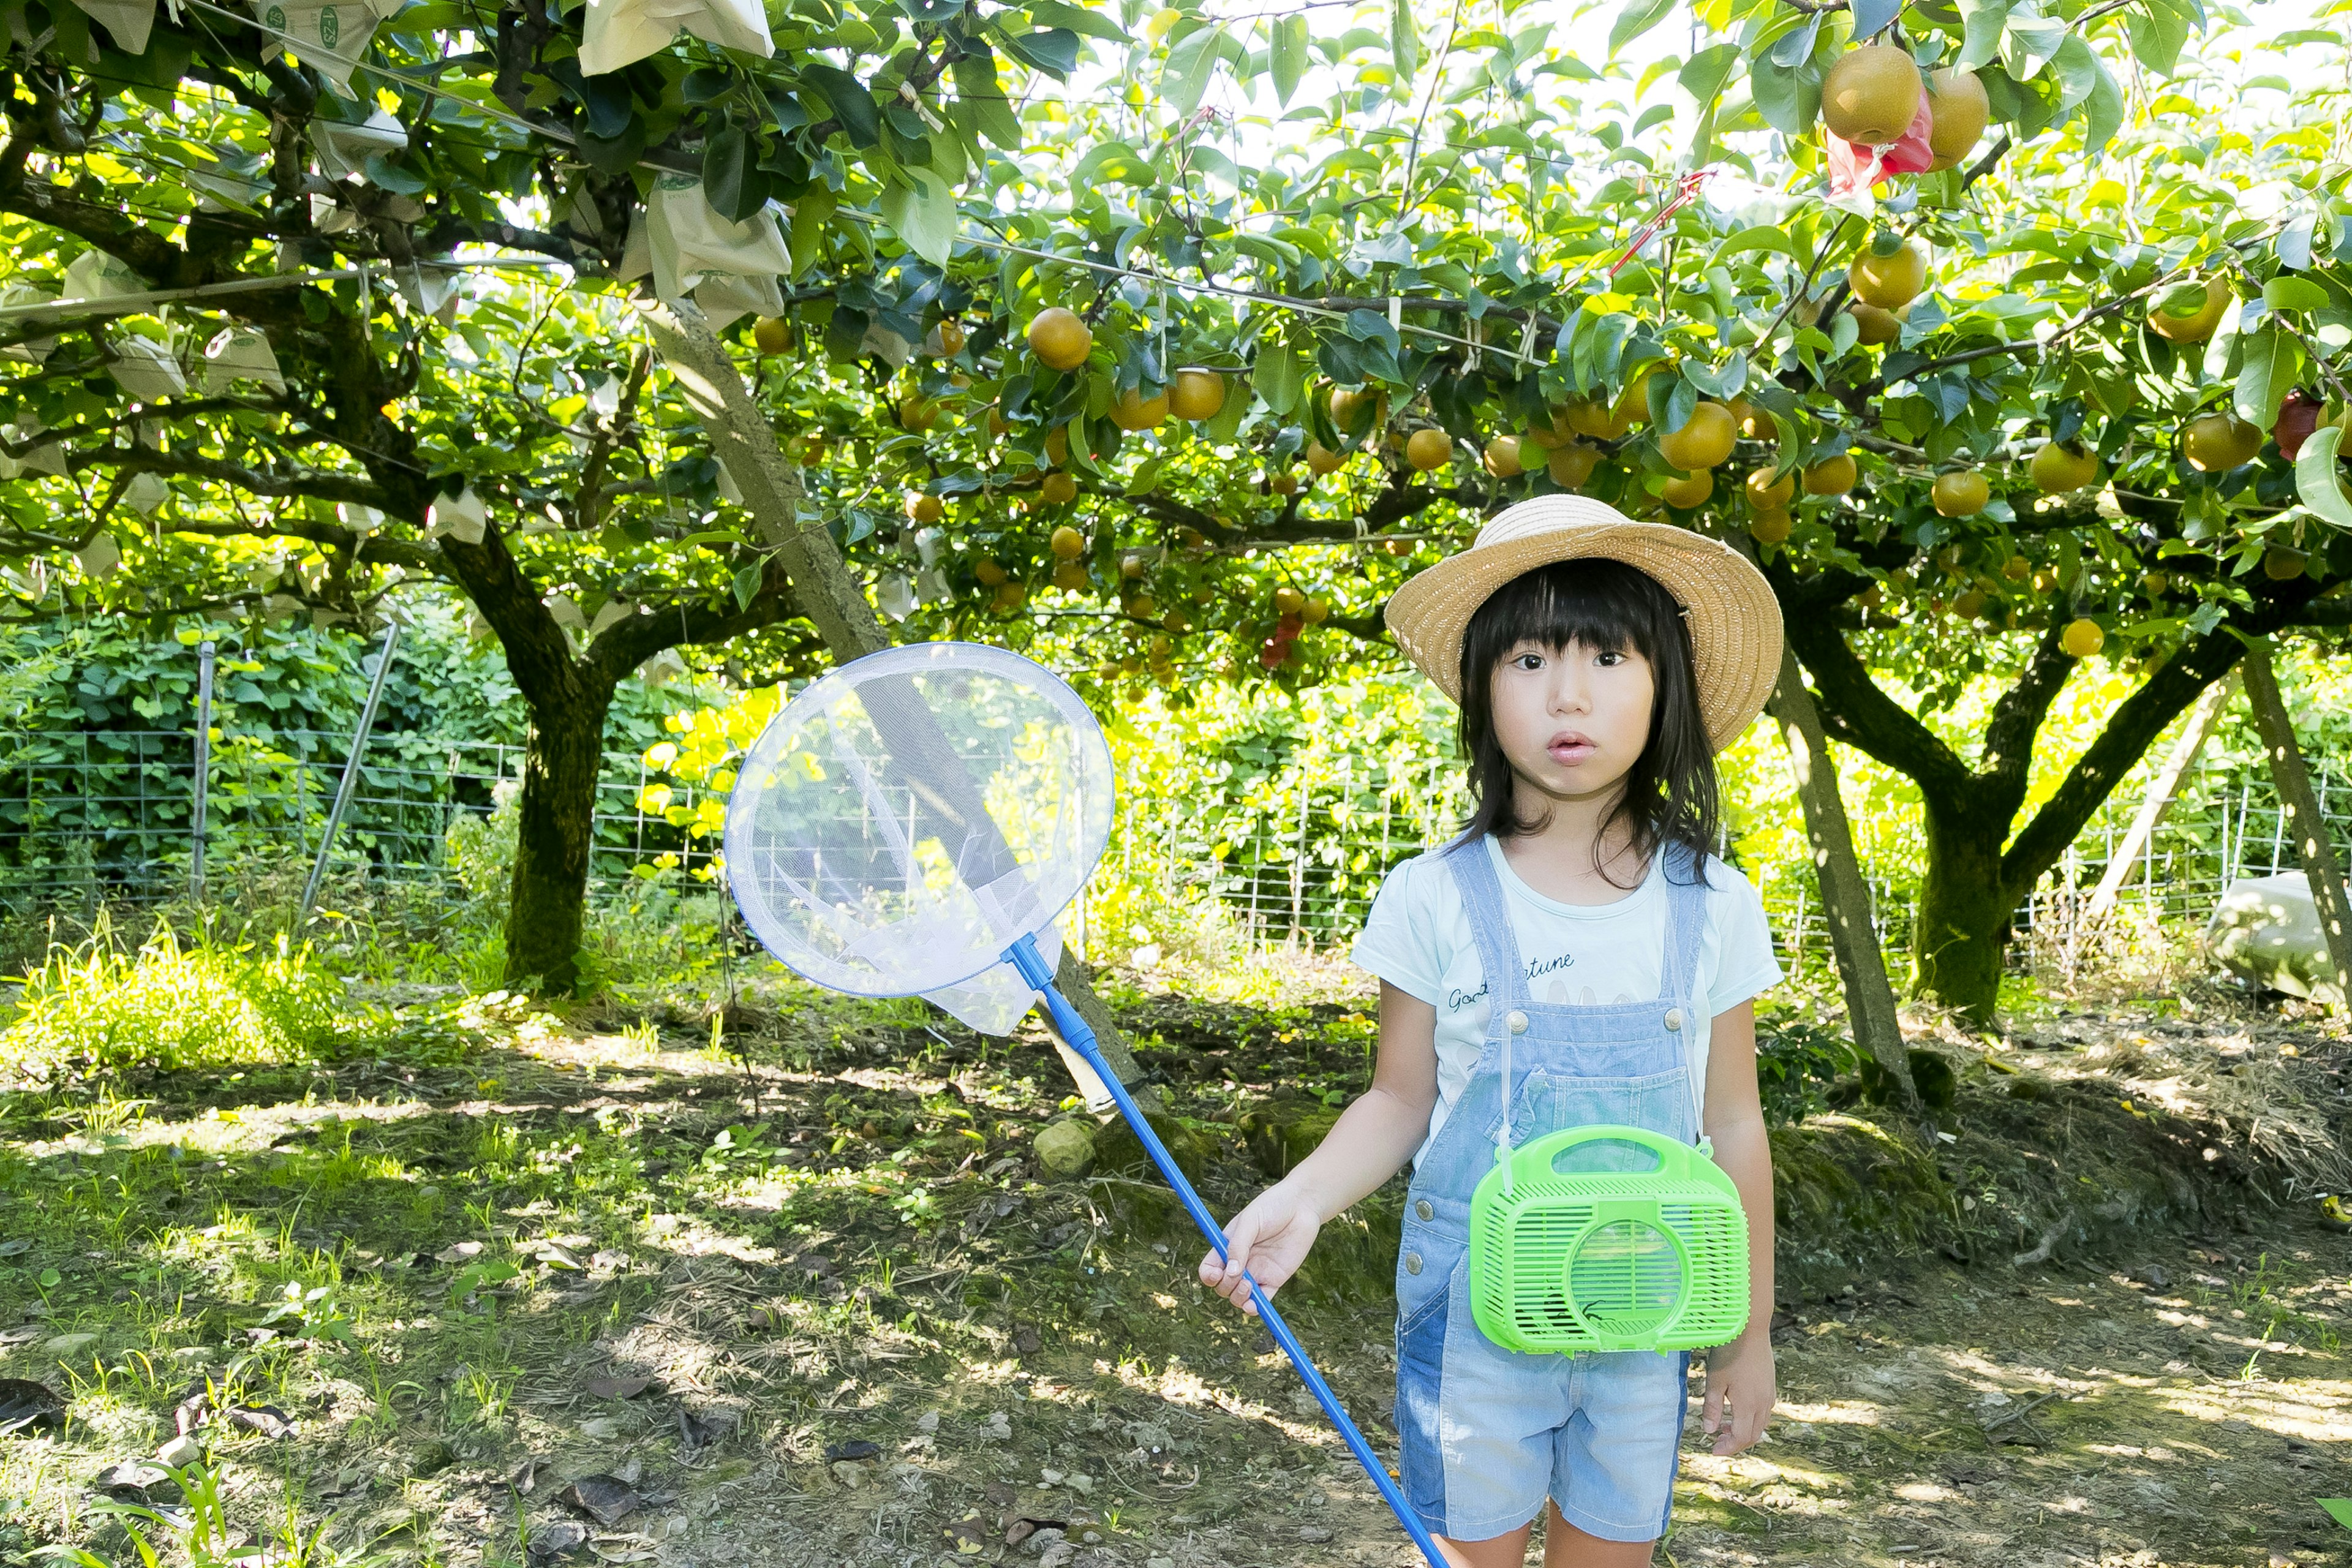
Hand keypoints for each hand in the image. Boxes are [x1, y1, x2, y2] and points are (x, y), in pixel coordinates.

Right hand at [1197, 1186, 1322, 1316]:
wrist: (1302, 1206)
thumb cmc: (1273, 1206)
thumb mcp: (1250, 1221)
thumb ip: (1238, 1245)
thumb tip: (1230, 1272)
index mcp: (1227, 1247)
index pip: (1210, 1269)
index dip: (1208, 1276)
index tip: (1216, 1274)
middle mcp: (1240, 1262)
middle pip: (1223, 1286)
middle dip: (1226, 1286)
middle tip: (1239, 1275)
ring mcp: (1257, 1272)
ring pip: (1239, 1297)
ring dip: (1238, 1298)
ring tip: (1249, 1285)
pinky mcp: (1275, 1279)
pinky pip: (1262, 1300)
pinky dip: (1256, 1307)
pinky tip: (1254, 1305)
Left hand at [1701, 1331, 1774, 1455]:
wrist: (1750, 1327)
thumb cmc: (1728, 1352)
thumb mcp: (1714, 1380)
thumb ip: (1712, 1407)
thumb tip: (1709, 1431)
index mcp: (1749, 1405)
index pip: (1742, 1437)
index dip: (1728, 1447)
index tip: (1713, 1449)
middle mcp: (1764, 1402)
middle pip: (1754, 1435)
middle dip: (1736, 1442)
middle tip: (1718, 1440)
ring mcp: (1769, 1393)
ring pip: (1761, 1423)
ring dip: (1745, 1430)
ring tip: (1725, 1425)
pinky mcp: (1770, 1384)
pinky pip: (1764, 1411)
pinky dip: (1751, 1418)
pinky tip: (1737, 1408)